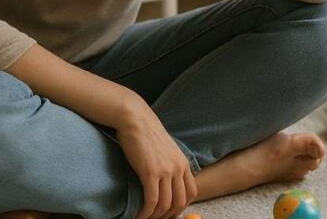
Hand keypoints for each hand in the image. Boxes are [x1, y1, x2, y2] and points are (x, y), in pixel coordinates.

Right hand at [116, 98, 196, 218]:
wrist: (135, 119)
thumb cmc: (146, 133)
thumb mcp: (166, 149)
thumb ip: (170, 164)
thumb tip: (166, 182)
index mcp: (183, 163)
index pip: (191, 193)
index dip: (180, 207)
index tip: (169, 212)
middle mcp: (178, 168)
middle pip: (180, 202)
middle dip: (168, 216)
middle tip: (156, 218)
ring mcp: (165, 170)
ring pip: (165, 205)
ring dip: (155, 216)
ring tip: (145, 218)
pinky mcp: (150, 172)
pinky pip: (151, 201)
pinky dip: (145, 213)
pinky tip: (138, 216)